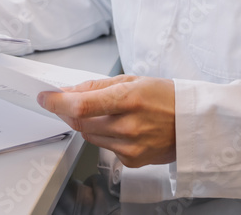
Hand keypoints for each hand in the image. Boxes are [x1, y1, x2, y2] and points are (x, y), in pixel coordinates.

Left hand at [37, 75, 175, 167]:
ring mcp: (130, 146)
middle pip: (81, 123)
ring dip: (87, 124)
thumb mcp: (132, 80)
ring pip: (90, 136)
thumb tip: (69, 91)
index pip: (81, 105)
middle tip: (68, 102)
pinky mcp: (132, 160)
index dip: (57, 102)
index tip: (45, 98)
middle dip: (69, 111)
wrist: (194, 123)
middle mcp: (129, 126)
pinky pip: (105, 147)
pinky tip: (121, 127)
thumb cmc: (166, 97)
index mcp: (129, 99)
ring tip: (106, 112)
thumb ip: (97, 87)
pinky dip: (105, 136)